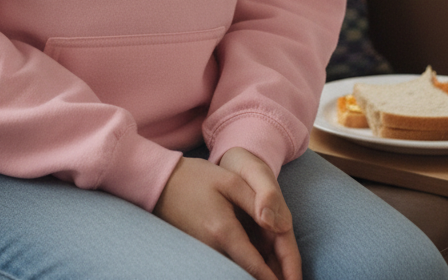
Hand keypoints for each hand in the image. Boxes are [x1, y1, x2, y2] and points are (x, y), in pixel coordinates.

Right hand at [153, 151, 300, 279]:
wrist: (159, 182)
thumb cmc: (196, 178)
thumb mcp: (230, 181)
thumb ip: (257, 202)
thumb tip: (279, 226)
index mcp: (223, 232)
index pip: (254, 267)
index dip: (273, 279)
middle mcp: (212, 249)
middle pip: (245, 273)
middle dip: (266, 276)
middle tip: (288, 278)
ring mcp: (203, 252)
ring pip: (235, 269)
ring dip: (254, 270)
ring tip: (276, 271)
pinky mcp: (199, 250)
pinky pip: (224, 262)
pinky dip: (241, 263)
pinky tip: (254, 259)